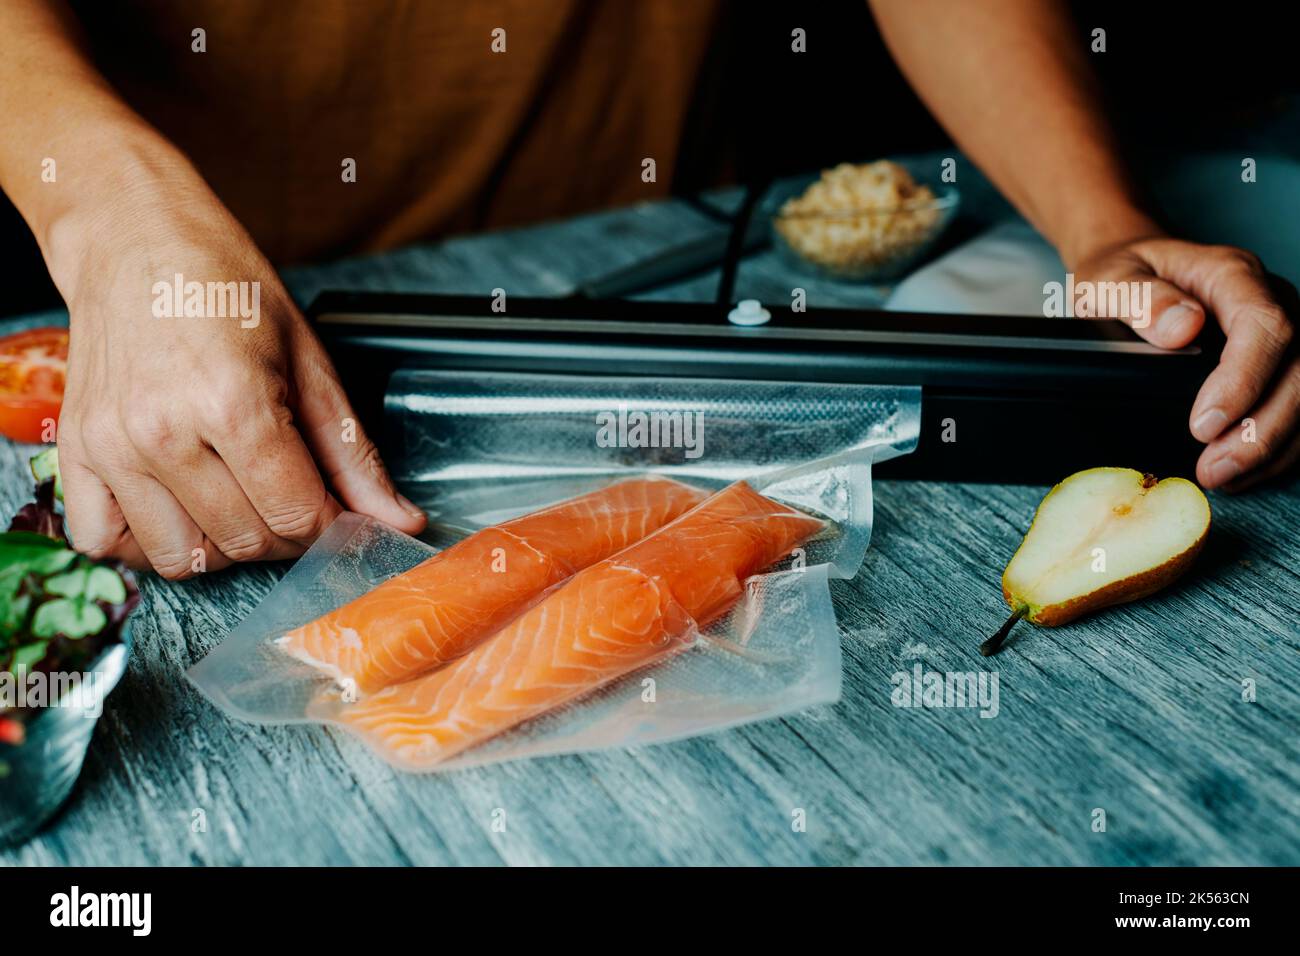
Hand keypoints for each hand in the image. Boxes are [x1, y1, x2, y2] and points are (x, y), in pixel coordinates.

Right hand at [48, 161, 424, 577]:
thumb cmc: (225, 286)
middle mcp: (163, 433)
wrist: (133, 238)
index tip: (341, 515)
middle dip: (288, 535)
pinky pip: (105, 544)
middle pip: (247, 540)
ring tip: (242, 502)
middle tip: (297, 499)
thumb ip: (353, 453)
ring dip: (225, 546)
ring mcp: (112, 447)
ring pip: (182, 557)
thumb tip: (401, 522)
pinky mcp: (75, 451)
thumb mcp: (309, 360)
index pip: (297, 515)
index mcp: (232, 403)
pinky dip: (149, 545)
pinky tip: (182, 513)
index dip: (333, 528)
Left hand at [1073, 236, 1297, 490]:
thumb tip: (1182, 327)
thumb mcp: (1109, 280)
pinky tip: (1243, 472)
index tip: (1204, 425)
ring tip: (1225, 478)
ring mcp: (1283, 334)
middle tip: (1214, 469)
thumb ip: (1139, 299)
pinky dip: (1277, 445)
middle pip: (1298, 367)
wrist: (1134, 275)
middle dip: (1260, 428)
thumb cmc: (1122, 276)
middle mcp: (1271, 300)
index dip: (1243, 379)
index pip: (1264, 325)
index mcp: (1232, 275)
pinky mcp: (1280, 363)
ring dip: (1272, 444)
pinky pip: (1297, 407)